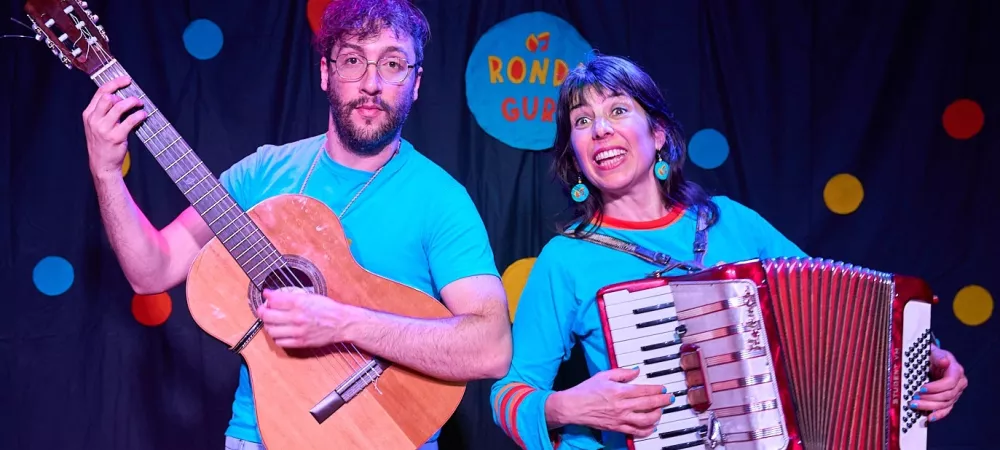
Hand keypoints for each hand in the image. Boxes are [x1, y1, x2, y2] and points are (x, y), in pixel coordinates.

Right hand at [82, 75, 146, 177]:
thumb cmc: (102, 143)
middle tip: (134, 97)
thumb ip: (104, 111)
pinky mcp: (115, 137)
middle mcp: (94, 120)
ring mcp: (104, 129)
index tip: (126, 80)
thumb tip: (121, 96)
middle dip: (124, 93)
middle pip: (108, 97)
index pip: (100, 92)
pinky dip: (139, 115)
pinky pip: (130, 121)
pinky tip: (143, 115)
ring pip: (119, 106)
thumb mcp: (97, 125)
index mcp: (89, 114)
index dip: (114, 83)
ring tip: (140, 104)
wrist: (102, 164)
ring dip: (133, 102)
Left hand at [256, 288, 359, 347]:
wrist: (341, 323)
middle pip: (268, 316)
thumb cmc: (327, 308)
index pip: (274, 300)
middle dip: (262, 312)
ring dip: (268, 325)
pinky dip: (277, 336)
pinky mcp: (300, 342)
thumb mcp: (310, 296)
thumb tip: (271, 294)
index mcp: (300, 302)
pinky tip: (280, 331)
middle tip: (264, 310)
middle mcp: (297, 317)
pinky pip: (279, 341)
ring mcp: (298, 331)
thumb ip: (289, 296)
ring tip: (273, 321)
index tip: (266, 296)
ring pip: (271, 330)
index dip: (266, 298)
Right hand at [552, 367, 673, 436]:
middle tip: (669, 398)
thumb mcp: (603, 375)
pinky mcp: (617, 428)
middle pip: (649, 404)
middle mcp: (622, 406)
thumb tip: (636, 371)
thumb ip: (622, 373)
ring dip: (657, 415)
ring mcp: (620, 419)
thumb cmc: (586, 391)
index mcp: (619, 391)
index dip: (657, 389)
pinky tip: (652, 426)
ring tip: (660, 410)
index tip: (663, 388)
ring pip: (646, 420)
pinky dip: (647, 430)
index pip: (644, 390)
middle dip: (663, 401)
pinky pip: (636, 431)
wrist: (573, 407)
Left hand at [910, 344, 966, 421]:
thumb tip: (944, 361)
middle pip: (947, 395)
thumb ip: (938, 356)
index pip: (950, 382)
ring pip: (945, 404)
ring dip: (929, 407)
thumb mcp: (934, 352)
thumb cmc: (933, 356)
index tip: (922, 388)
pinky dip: (938, 415)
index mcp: (957, 370)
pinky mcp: (951, 400)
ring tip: (915, 405)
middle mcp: (959, 383)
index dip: (936, 387)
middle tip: (914, 399)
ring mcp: (956, 393)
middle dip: (929, 398)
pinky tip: (929, 418)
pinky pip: (946, 410)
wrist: (934, 360)